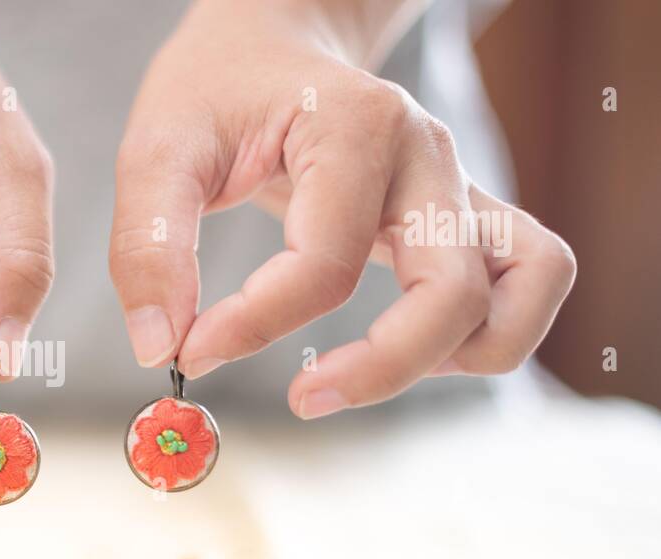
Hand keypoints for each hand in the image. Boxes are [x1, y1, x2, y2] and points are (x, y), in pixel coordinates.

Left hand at [109, 0, 574, 418]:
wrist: (268, 39)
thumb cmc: (214, 90)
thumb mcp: (157, 150)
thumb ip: (148, 246)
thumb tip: (159, 348)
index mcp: (356, 128)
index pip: (325, 265)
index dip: (254, 327)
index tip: (189, 353)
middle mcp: (427, 156)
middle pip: (451, 295)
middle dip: (380, 368)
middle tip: (300, 397)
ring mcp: (458, 183)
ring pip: (522, 290)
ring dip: (453, 356)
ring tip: (362, 372)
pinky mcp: (466, 213)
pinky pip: (532, 277)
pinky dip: (491, 331)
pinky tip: (412, 352)